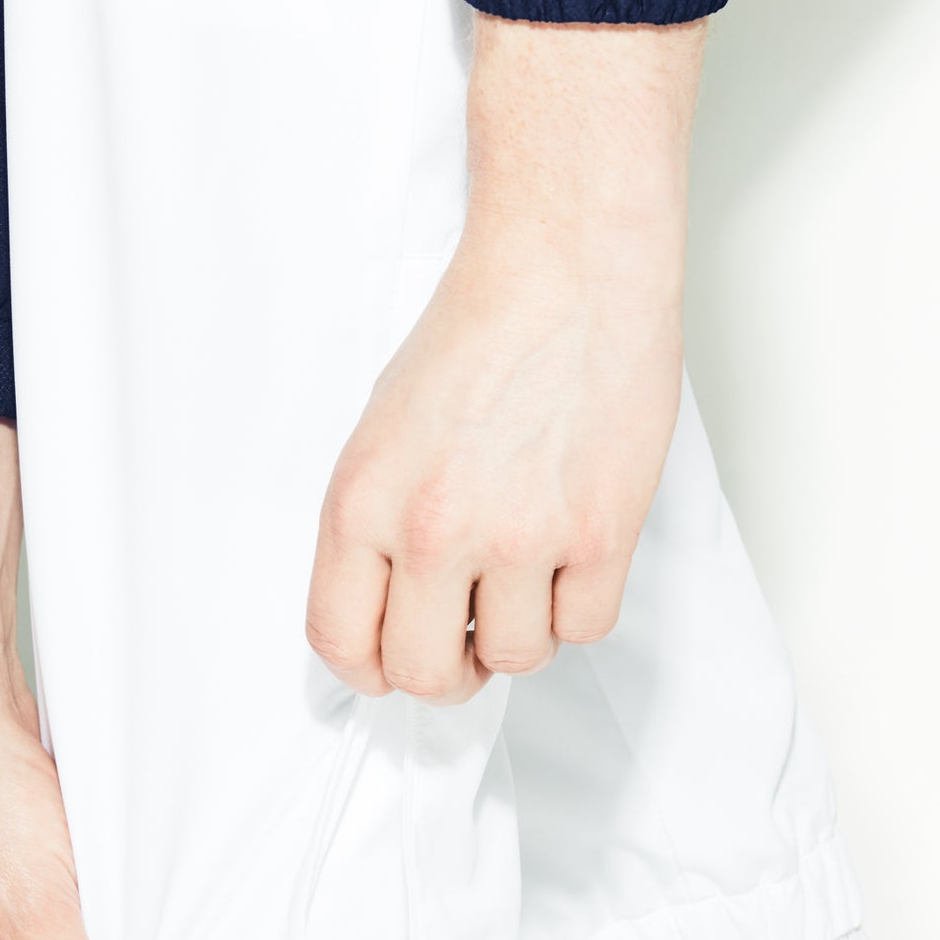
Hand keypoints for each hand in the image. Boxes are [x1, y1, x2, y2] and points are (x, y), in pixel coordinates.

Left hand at [306, 16, 704, 701]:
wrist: (565, 265)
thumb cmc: (477, 336)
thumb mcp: (381, 435)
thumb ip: (375, 532)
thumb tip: (391, 617)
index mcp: (361, 502)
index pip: (340, 641)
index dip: (368, 671)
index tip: (392, 662)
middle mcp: (431, 528)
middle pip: (424, 673)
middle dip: (449, 670)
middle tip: (469, 639)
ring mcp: (518, 534)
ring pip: (516, 659)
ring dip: (524, 630)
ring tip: (530, 570)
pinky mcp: (599, 531)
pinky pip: (585, 628)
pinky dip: (581, 605)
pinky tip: (575, 551)